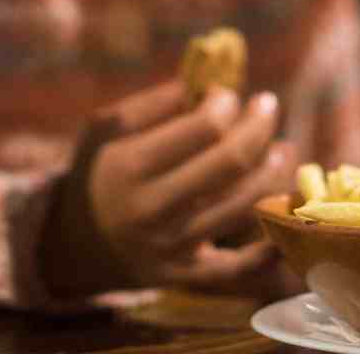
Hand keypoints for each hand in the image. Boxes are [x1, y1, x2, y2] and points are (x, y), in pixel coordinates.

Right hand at [42, 81, 297, 297]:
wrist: (74, 244)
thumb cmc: (97, 172)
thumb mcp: (105, 128)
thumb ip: (152, 103)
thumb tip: (206, 83)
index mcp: (131, 166)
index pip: (203, 129)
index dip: (225, 104)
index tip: (226, 95)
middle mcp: (153, 209)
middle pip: (231, 162)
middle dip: (259, 125)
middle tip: (268, 104)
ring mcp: (172, 246)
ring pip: (244, 204)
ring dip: (274, 170)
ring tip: (282, 147)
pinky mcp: (186, 276)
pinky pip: (238, 266)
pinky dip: (268, 245)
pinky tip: (286, 212)